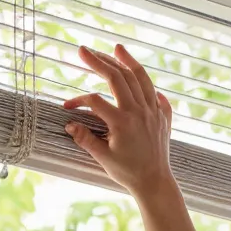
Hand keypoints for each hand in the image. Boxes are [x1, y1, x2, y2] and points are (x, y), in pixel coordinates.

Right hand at [64, 45, 176, 199]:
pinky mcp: (163, 118)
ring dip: (127, 61)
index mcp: (122, 122)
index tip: (68, 107)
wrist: (155, 183)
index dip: (78, 101)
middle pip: (118, 77)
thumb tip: (68, 124)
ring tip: (117, 48)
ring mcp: (153, 113)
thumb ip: (85, 139)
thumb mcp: (103, 158)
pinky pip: (156, 94)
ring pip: (141, 79)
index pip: (95, 100)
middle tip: (82, 50)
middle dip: (98, 60)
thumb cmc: (128, 172)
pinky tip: (140, 77)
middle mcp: (139, 112)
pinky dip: (148, 84)